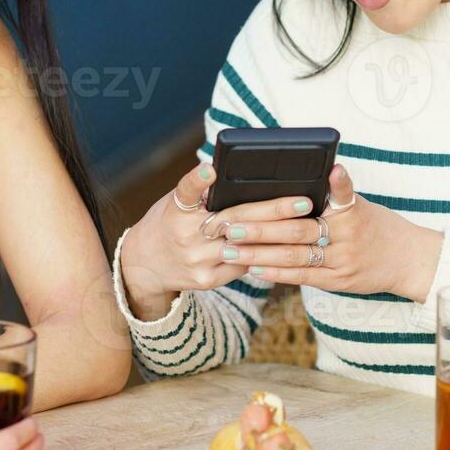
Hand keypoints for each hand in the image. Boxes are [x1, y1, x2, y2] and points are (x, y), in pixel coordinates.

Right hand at [120, 162, 315, 319]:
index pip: (186, 191)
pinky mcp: (206, 280)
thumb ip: (204, 194)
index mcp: (176, 210)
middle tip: (303, 201)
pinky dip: (264, 256)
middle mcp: (184, 235)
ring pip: (244, 248)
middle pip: (233, 220)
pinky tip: (288, 248)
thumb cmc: (169, 223)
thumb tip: (245, 178)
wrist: (143, 264)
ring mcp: (196, 260)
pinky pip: (243, 267)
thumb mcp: (176, 203)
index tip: (211, 169)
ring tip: (306, 226)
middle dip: (272, 210)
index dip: (198, 179)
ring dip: (278, 237)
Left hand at [213, 164, 442, 301]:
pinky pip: (302, 277)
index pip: (328, 196)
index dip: (305, 191)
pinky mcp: (339, 281)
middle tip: (227, 224)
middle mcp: (346, 235)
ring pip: (294, 257)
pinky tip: (253, 269)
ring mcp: (342, 260)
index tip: (269, 191)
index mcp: (350, 210)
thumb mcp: (359, 205)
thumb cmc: (376, 225)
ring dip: (258, 254)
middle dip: (258, 228)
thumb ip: (330, 196)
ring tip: (229, 248)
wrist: (409, 260)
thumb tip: (293, 182)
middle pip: (296, 230)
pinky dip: (276, 273)